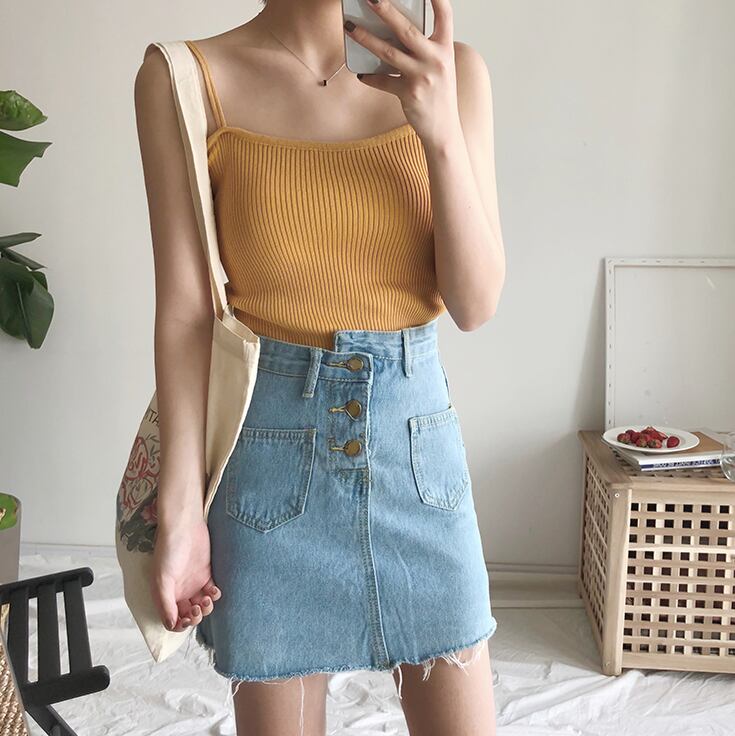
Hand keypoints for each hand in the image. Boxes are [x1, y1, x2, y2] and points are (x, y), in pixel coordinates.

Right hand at [150, 519, 221, 632]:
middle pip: (188, 615)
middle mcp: (178, 591)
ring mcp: (193, 583)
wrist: (184, 526)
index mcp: (165, 595)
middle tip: (197, 609)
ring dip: (206, 608)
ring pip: (201, 606)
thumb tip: (171, 625)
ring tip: (206, 599)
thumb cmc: (169, 549)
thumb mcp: (162, 578)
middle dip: (194, 617)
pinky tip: (214, 591)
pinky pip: (212, 592)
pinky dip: (214, 596)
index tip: (187, 618)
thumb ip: (165, 603)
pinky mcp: (206, 574)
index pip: (172, 620)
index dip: (180, 625)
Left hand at [343, 0, 459, 149]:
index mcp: (445, 49)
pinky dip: (370, 78)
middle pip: (406, 30)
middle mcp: (436, 60)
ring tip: (350, 28)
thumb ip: (424, 49)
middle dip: (385, 10)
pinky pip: (383, 82)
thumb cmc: (440, 95)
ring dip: (366, 38)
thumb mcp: (440, 67)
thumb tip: (393, 33)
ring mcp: (422, 77)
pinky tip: (361, 74)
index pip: (445, 14)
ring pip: (388, 53)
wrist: (444, 129)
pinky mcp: (409, 94)